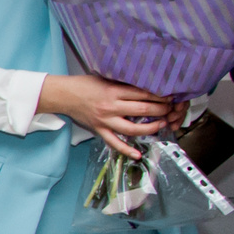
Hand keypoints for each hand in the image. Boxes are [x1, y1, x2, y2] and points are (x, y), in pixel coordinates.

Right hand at [38, 73, 177, 158]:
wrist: (64, 95)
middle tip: (170, 110)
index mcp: (114, 91)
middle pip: (142, 110)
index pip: (144, 95)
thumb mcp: (106, 79)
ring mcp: (105, 120)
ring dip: (150, 128)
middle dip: (160, 111)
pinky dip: (126, 150)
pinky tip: (138, 154)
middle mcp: (111, 107)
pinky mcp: (99, 130)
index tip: (170, 97)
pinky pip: (114, 143)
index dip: (160, 96)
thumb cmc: (84, 84)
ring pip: (132, 129)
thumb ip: (124, 85)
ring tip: (161, 125)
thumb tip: (146, 88)